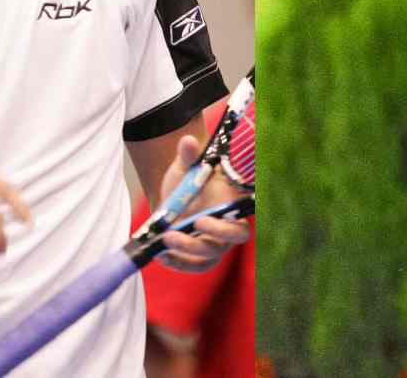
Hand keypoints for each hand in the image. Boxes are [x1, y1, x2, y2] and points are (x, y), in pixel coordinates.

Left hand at [156, 136, 250, 272]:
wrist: (172, 200)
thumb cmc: (186, 182)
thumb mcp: (184, 168)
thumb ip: (188, 156)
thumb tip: (188, 141)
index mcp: (233, 203)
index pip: (245, 214)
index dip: (233, 220)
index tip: (212, 214)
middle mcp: (229, 226)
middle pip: (235, 237)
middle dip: (217, 234)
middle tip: (196, 223)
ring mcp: (215, 245)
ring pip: (211, 255)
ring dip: (189, 249)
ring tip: (166, 238)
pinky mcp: (199, 258)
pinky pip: (194, 266)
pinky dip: (178, 263)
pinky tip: (161, 255)